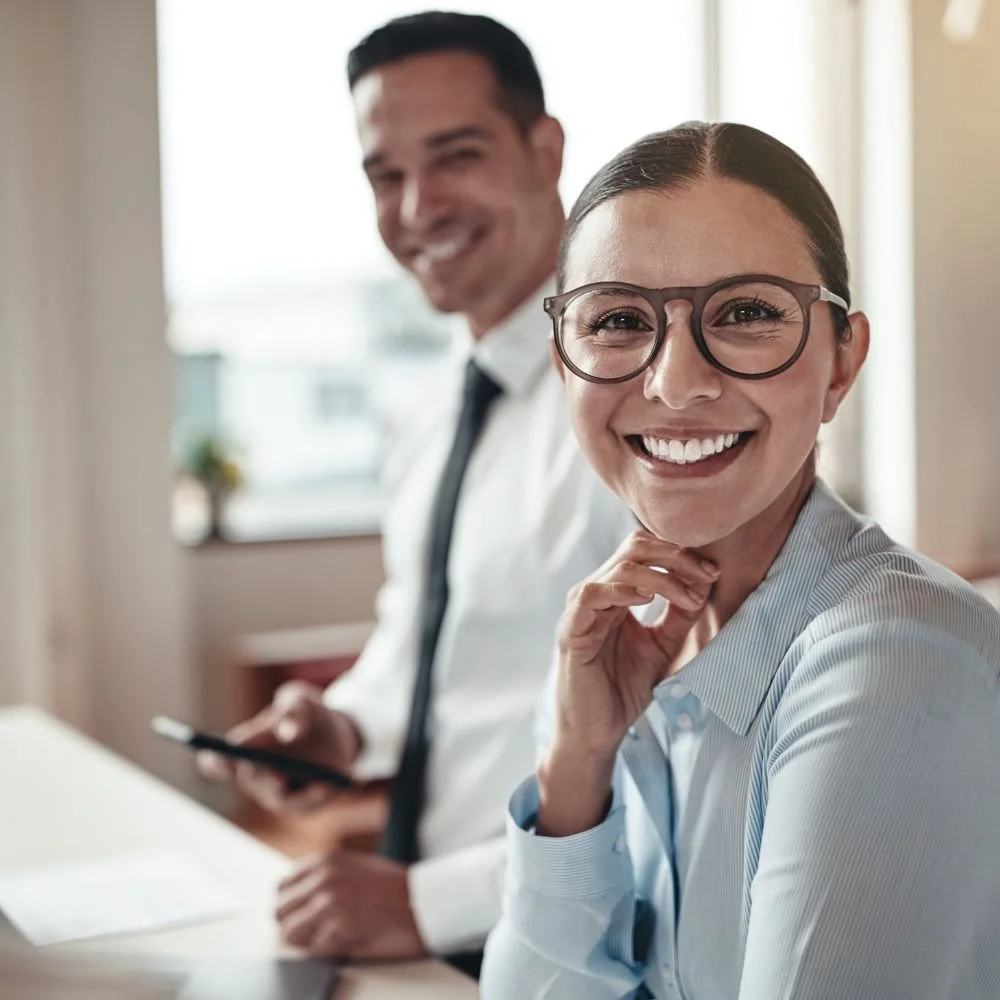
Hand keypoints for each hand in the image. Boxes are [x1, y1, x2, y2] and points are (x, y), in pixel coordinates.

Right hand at [197, 681, 360, 814]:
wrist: (340, 732)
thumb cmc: (309, 713)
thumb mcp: (303, 700)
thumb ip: (294, 707)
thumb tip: (288, 732)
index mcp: (246, 747)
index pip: (217, 761)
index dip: (216, 762)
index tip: (227, 756)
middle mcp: (255, 774)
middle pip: (248, 780)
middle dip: (255, 775)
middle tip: (264, 769)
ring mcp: (276, 792)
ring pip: (277, 798)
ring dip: (288, 791)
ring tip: (312, 782)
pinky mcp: (300, 803)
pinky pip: (302, 805)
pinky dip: (314, 796)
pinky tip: (326, 785)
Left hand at [276, 851, 426, 959]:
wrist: (424, 902)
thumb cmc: (394, 888)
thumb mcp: (354, 866)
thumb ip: (323, 876)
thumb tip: (297, 895)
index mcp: (325, 861)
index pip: (282, 887)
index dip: (292, 906)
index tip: (303, 915)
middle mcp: (323, 878)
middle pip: (280, 911)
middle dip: (295, 924)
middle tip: (316, 932)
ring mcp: (329, 903)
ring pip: (289, 933)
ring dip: (306, 940)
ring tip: (331, 937)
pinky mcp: (338, 928)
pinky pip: (313, 949)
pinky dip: (325, 951)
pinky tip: (347, 941)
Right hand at [539, 531, 716, 834]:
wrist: (598, 731)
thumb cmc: (624, 689)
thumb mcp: (663, 646)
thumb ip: (680, 616)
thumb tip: (703, 584)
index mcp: (616, 593)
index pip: (646, 552)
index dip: (681, 556)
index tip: (713, 574)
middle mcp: (597, 593)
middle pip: (634, 548)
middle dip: (675, 556)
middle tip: (705, 575)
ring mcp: (581, 609)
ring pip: (619, 568)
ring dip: (660, 576)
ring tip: (687, 597)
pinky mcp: (571, 629)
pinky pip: (591, 594)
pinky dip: (621, 590)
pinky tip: (647, 600)